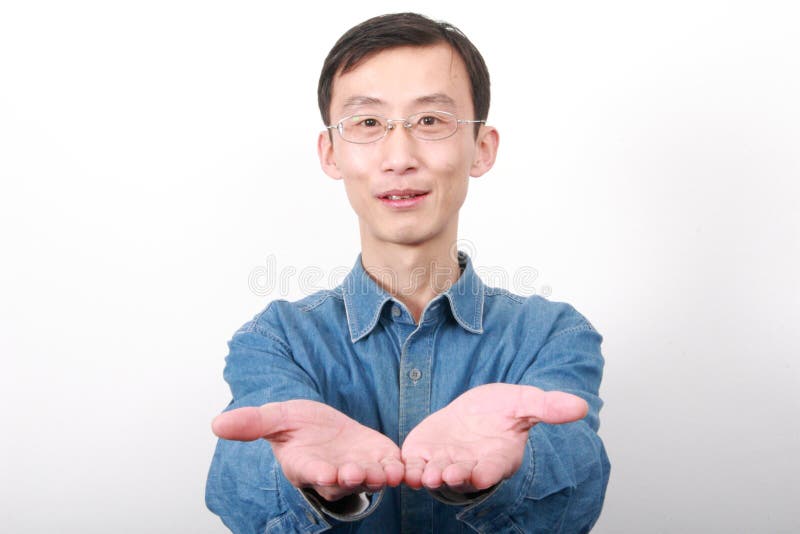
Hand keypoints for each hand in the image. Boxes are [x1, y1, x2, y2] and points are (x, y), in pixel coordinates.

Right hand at [212, 400, 403, 501]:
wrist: (324, 424)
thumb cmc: (298, 425)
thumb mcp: (275, 417)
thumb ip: (252, 422)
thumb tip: (215, 423)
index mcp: (305, 466)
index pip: (311, 473)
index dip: (318, 473)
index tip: (325, 471)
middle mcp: (333, 474)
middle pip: (343, 482)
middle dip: (350, 478)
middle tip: (356, 472)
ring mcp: (359, 469)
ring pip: (370, 479)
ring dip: (379, 477)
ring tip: (387, 471)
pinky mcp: (380, 460)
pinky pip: (391, 469)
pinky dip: (399, 469)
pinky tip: (405, 465)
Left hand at [401, 383, 587, 492]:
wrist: (473, 408)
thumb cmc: (501, 410)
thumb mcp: (524, 402)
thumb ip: (547, 407)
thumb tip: (581, 406)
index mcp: (497, 457)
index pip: (494, 468)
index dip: (488, 472)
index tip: (483, 474)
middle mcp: (471, 465)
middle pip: (462, 475)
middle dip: (455, 475)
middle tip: (448, 473)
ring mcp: (445, 462)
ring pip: (435, 475)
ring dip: (429, 477)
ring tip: (424, 475)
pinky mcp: (422, 456)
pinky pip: (413, 466)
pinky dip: (406, 469)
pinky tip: (400, 468)